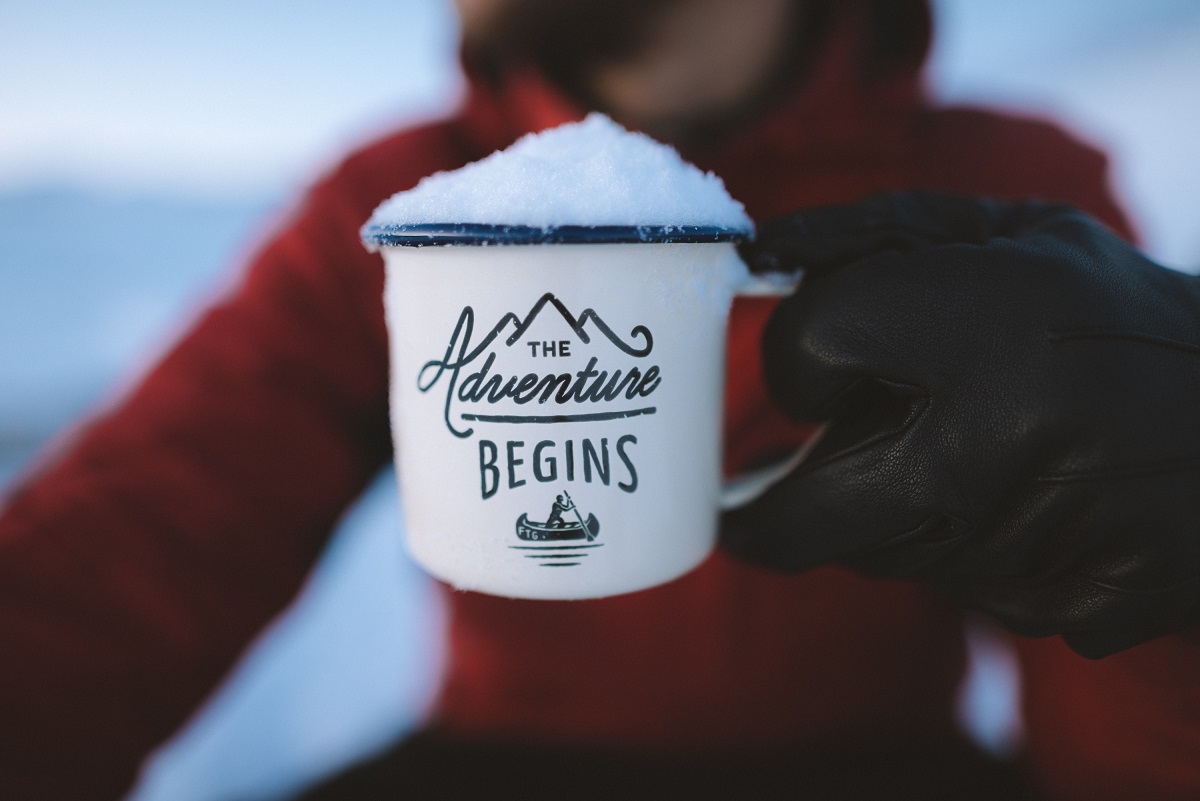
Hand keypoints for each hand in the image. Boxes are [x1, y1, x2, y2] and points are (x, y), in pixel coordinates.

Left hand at [723, 191, 1199, 657]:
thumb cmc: (1115, 313)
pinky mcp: (1065, 610)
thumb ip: (869, 237)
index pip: (808, 347)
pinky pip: (951, 585)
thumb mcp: (1006, 237)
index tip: (819, 361)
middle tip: (753, 499)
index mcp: (987, 330)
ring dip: (879, 510)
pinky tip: (1013, 499)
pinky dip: (953, 546)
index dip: (799, 353)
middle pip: (801, 513)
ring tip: (954, 452)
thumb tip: (751, 258)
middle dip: (772, 506)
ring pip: (873, 551)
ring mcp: (1029, 549)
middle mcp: (998, 448)